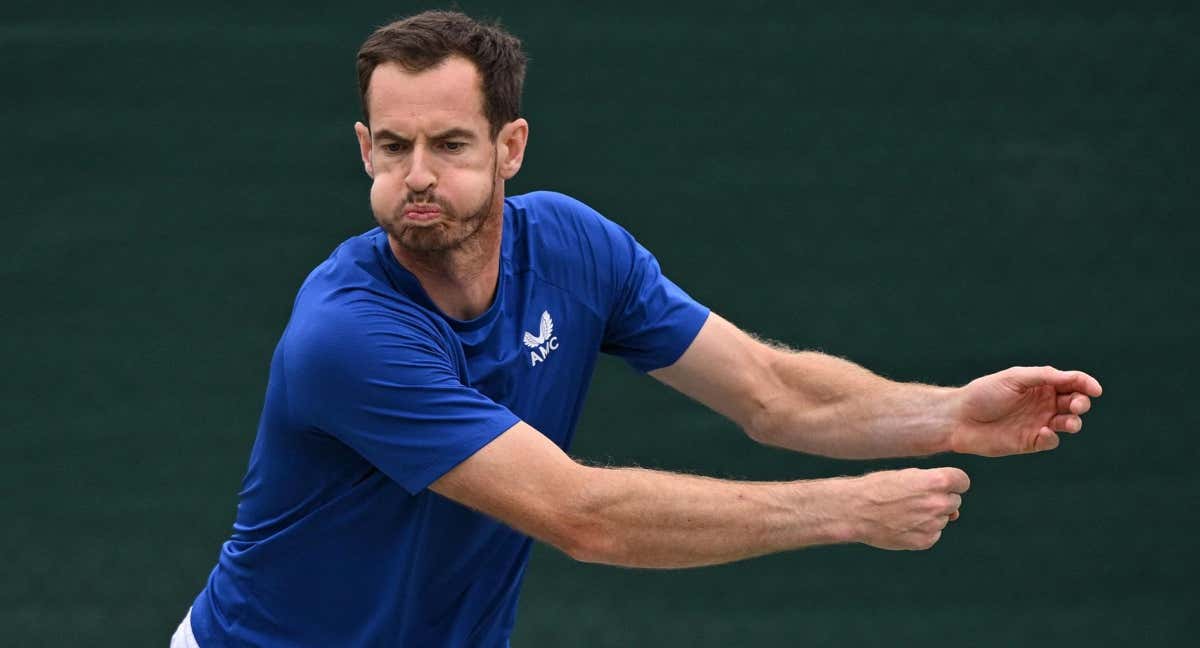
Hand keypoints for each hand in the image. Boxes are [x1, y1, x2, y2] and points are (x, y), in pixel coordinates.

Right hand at [849, 467, 968, 549]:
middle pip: (954, 501)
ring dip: (930, 516)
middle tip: (914, 498)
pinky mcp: (925, 541)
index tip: (941, 485)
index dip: (952, 482)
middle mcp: (939, 503)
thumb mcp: (906, 475)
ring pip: (942, 518)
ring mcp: (933, 524)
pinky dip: (922, 530)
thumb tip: (955, 512)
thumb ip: (934, 486)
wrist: (854, 510)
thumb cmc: (877, 488)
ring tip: (903, 511)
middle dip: (939, 499)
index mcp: (936, 481)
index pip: (963, 481)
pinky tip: (903, 524)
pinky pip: (934, 534)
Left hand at [950, 365, 1102, 456]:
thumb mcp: (1014, 378)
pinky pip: (1051, 440)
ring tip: (1068, 422)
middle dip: (1080, 403)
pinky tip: (1044, 432)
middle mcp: (1043, 403)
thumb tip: (1074, 378)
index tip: (1094, 390)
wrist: (958, 418)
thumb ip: (1044, 377)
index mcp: (1040, 384)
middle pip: (1073, 402)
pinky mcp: (1030, 441)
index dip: (1085, 384)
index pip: (1071, 383)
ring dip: (1073, 422)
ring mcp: (1038, 422)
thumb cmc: (983, 393)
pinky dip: (1052, 437)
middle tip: (1075, 405)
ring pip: (1067, 423)